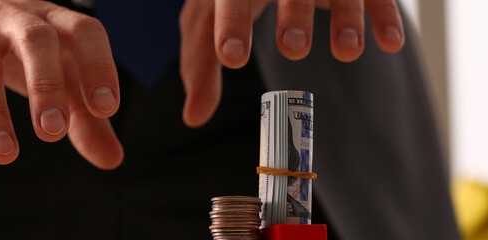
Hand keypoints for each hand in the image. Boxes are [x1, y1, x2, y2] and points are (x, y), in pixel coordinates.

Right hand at [0, 0, 122, 168]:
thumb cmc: (15, 47)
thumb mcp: (54, 70)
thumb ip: (84, 114)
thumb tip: (112, 158)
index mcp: (51, 19)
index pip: (84, 30)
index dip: (98, 65)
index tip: (107, 108)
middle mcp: (13, 16)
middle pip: (36, 39)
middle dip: (46, 85)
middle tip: (52, 132)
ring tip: (4, 154)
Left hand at [179, 0, 404, 126]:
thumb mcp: (208, 24)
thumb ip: (201, 67)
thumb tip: (193, 117)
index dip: (230, 24)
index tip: (231, 56)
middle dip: (293, 14)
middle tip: (293, 48)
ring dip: (345, 16)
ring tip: (346, 51)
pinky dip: (385, 16)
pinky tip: (390, 43)